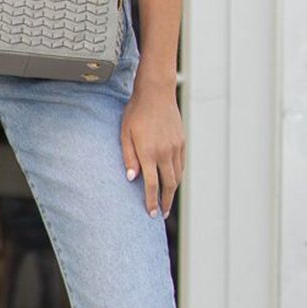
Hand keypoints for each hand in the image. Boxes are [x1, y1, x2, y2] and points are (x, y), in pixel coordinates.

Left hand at [121, 77, 182, 217]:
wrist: (156, 93)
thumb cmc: (136, 112)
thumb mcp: (125, 133)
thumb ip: (128, 157)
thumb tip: (131, 178)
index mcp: (148, 152)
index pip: (151, 184)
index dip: (151, 201)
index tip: (152, 214)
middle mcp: (165, 152)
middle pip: (169, 185)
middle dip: (166, 202)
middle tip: (162, 214)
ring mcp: (175, 147)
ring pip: (177, 176)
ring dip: (173, 191)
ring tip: (167, 200)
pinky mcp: (181, 142)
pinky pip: (181, 165)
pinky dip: (177, 176)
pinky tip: (172, 181)